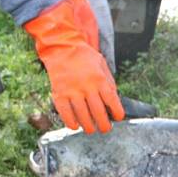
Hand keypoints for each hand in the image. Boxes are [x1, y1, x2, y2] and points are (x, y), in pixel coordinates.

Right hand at [24, 0, 124, 132]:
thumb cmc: (84, 57)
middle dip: (104, 125)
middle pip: (99, 113)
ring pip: (83, 117)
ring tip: (91, 129)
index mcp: (99, 79)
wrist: (62, 47)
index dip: (117, 113)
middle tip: (105, 128)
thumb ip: (109, 83)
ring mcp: (72, 91)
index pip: (112, 102)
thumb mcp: (102, 65)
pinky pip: (66, 114)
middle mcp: (87, 86)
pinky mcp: (59, 94)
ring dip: (89, 127)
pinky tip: (75, 126)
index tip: (117, 118)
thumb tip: (114, 103)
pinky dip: (71, 123)